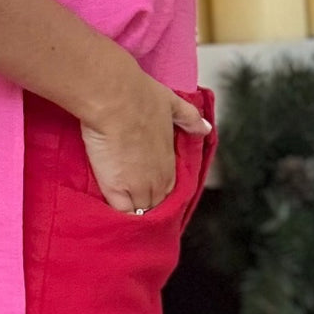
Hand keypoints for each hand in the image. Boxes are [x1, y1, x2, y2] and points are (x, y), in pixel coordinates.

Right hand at [79, 70, 210, 213]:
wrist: (115, 99)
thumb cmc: (141, 98)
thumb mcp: (172, 103)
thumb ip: (189, 118)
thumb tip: (204, 129)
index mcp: (170, 162)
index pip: (168, 188)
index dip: (156, 189)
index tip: (145, 186)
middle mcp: (158, 178)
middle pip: (155, 204)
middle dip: (144, 203)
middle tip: (129, 199)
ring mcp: (138, 187)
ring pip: (139, 211)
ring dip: (132, 211)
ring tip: (118, 211)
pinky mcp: (116, 190)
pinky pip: (120, 213)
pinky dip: (115, 215)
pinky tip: (108, 214)